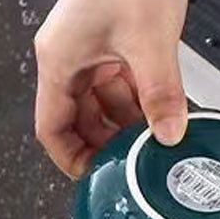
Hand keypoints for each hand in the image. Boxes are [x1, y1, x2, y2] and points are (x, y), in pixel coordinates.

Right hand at [35, 0, 188, 177]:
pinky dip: (141, 105)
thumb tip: (168, 134)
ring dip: (128, 127)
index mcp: (60, 61)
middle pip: (79, 122)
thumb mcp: (148, 40)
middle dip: (107, 146)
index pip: (51, 130)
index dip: (71, 160)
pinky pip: (122, 87)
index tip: (96, 179)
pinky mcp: (114, 44)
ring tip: (154, 143)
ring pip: (104, 107)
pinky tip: (163, 115)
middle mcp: (71, 59)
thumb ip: (160, 93)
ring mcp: (92, 52)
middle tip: (134, 165)